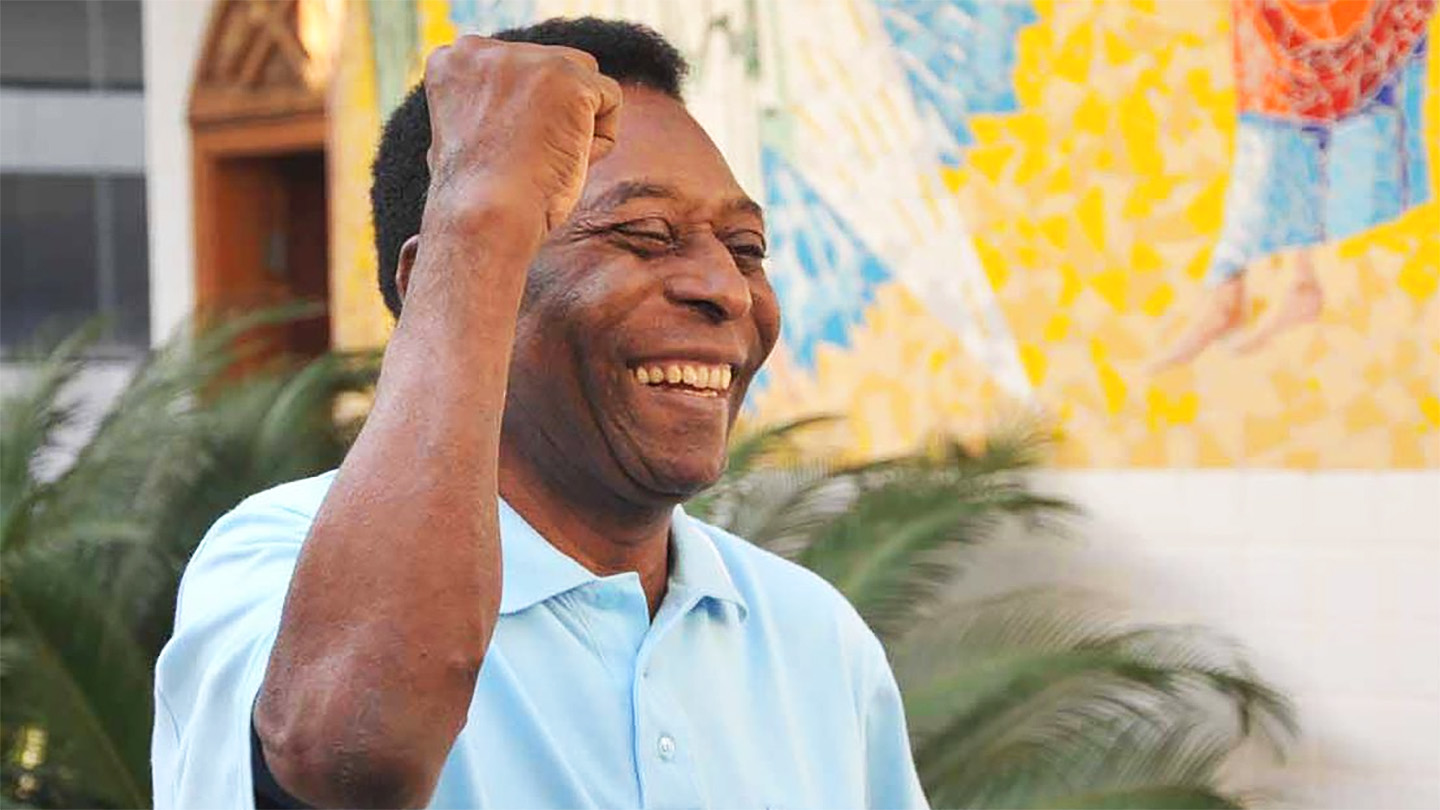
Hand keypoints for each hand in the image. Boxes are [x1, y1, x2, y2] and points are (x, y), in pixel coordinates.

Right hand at [422, 36, 622, 233]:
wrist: (484, 217)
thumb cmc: (476, 198)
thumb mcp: (467, 137)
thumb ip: (489, 105)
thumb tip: (525, 106)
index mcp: (453, 59)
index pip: (517, 70)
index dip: (520, 118)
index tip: (499, 153)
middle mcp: (485, 48)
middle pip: (554, 67)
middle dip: (554, 115)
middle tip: (525, 160)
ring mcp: (528, 59)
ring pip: (585, 80)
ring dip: (578, 124)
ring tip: (545, 159)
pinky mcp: (570, 78)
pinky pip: (610, 100)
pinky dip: (599, 141)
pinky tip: (565, 160)